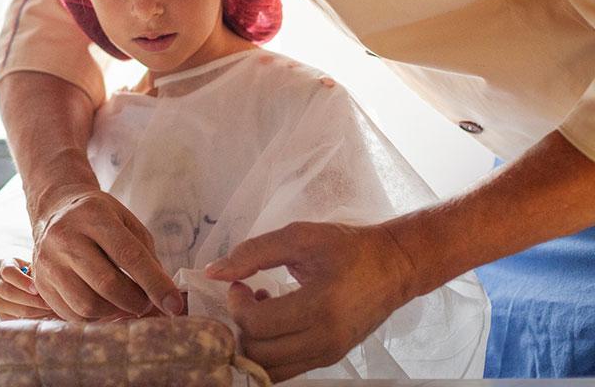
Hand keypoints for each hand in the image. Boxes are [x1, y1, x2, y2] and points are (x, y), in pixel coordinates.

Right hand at [0, 257, 53, 320]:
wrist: (27, 286)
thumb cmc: (34, 274)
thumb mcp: (34, 267)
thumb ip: (35, 273)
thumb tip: (44, 283)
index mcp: (4, 264)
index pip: (8, 272)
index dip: (22, 281)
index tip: (36, 289)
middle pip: (9, 292)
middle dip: (31, 299)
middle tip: (47, 303)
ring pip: (12, 307)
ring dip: (33, 310)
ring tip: (48, 309)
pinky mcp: (0, 314)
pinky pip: (14, 319)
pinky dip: (30, 318)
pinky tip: (42, 315)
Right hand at [31, 188, 182, 320]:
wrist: (55, 210)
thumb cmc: (97, 217)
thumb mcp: (126, 221)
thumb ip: (146, 254)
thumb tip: (164, 295)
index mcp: (93, 215)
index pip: (129, 255)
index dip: (155, 283)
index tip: (173, 304)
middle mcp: (65, 237)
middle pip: (107, 284)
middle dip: (136, 302)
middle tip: (147, 303)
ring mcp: (48, 262)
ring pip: (88, 305)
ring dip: (115, 313)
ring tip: (125, 303)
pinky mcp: (41, 284)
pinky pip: (72, 315)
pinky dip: (95, 317)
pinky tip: (104, 304)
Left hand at [205, 221, 415, 381]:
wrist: (394, 266)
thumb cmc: (347, 247)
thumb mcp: (299, 236)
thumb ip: (253, 253)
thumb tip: (213, 272)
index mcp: (320, 306)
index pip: (258, 324)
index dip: (236, 304)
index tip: (240, 283)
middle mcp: (326, 339)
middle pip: (259, 352)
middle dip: (241, 324)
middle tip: (246, 296)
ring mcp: (329, 354)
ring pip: (270, 369)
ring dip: (253, 342)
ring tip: (261, 310)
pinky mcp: (331, 359)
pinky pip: (287, 370)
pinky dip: (270, 352)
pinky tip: (275, 323)